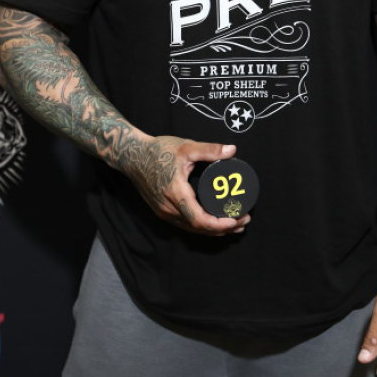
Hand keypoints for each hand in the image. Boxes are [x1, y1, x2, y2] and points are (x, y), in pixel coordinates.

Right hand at [130, 135, 250, 235]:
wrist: (132, 155)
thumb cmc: (158, 150)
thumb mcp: (186, 147)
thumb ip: (209, 150)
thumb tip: (232, 150)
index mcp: (175, 193)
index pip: (199, 219)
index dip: (219, 224)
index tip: (236, 220)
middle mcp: (168, 208)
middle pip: (198, 228)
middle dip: (223, 229)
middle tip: (243, 220)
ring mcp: (163, 211)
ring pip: (191, 228)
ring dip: (213, 229)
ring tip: (234, 224)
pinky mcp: (161, 210)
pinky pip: (184, 224)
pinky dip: (201, 226)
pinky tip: (213, 221)